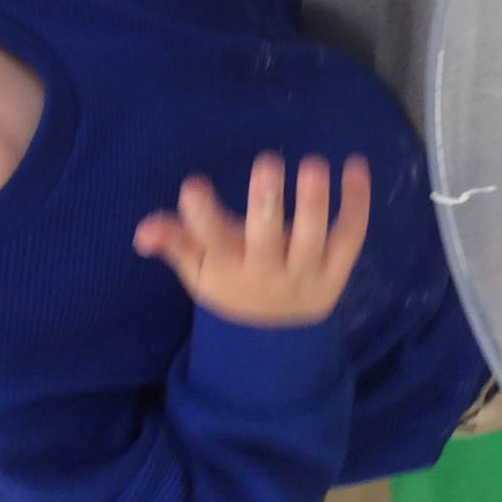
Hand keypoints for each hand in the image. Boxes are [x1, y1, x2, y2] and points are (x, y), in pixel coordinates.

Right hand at [133, 154, 369, 327]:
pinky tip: (356, 166)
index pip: (211, 245)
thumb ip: (175, 244)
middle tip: (267, 162)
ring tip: (314, 165)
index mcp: (228, 271)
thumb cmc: (231, 286)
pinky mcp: (338, 269)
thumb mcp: (198, 271)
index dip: (201, 218)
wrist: (275, 340)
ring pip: (312, 238)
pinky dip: (357, 202)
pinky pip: (351, 235)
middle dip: (266, 202)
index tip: (193, 185)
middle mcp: (268, 274)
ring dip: (314, 203)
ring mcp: (307, 273)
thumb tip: (144, 230)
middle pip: (266, 239)